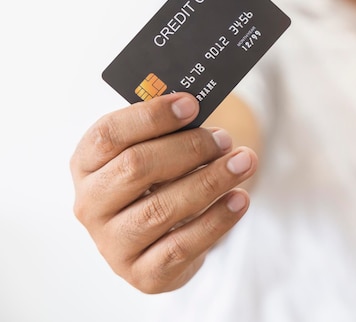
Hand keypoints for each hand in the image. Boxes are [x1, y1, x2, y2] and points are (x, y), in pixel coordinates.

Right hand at [70, 93, 256, 292]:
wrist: (160, 241)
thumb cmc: (158, 182)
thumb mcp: (153, 151)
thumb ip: (167, 130)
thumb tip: (198, 108)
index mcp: (86, 165)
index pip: (109, 134)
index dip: (152, 116)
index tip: (192, 105)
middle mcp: (90, 205)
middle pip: (136, 168)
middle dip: (188, 149)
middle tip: (225, 140)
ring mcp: (112, 244)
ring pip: (161, 208)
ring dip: (210, 181)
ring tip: (244, 163)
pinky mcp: (143, 274)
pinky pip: (182, 246)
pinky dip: (217, 219)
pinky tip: (240, 199)